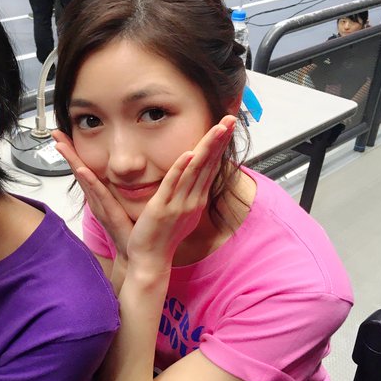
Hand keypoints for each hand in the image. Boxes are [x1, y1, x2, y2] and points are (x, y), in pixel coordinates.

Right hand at [52, 130, 133, 258]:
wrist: (135, 253)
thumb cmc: (131, 230)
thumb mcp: (124, 203)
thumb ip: (122, 188)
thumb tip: (129, 169)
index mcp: (99, 195)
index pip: (84, 168)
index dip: (73, 151)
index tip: (64, 135)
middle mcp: (95, 198)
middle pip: (78, 170)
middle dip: (67, 151)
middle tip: (55, 133)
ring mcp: (100, 205)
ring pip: (84, 179)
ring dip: (72, 161)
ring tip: (62, 144)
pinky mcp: (108, 213)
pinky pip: (98, 194)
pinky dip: (89, 182)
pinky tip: (83, 169)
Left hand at [126, 115, 236, 273]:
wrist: (150, 261)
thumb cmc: (160, 236)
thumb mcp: (177, 210)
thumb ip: (183, 192)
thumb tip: (189, 177)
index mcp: (195, 199)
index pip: (210, 166)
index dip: (218, 145)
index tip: (226, 126)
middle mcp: (191, 200)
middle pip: (208, 164)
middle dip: (218, 140)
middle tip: (229, 119)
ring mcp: (179, 204)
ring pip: (195, 171)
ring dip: (206, 148)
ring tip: (217, 129)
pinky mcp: (162, 209)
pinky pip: (173, 186)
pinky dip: (181, 170)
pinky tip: (188, 155)